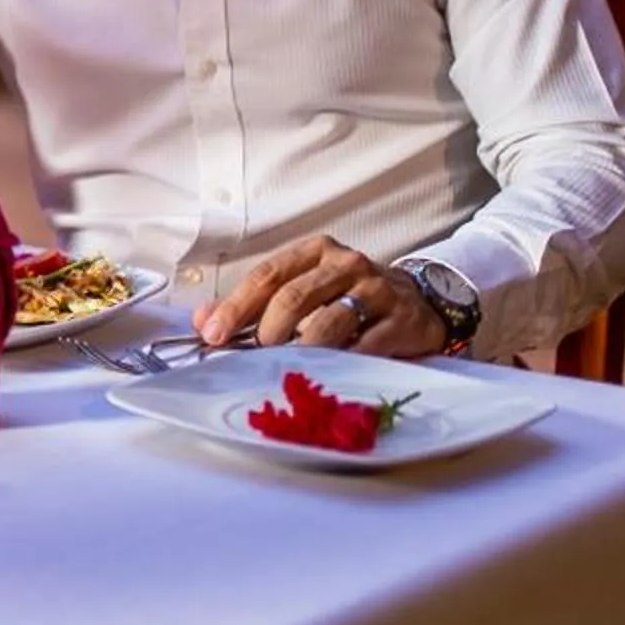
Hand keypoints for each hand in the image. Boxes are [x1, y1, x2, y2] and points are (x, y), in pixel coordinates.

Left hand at [198, 235, 446, 357]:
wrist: (421, 301)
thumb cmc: (349, 296)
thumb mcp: (304, 288)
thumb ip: (254, 304)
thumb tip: (203, 320)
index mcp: (314, 251)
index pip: (267, 275)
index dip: (236, 306)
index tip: (213, 335)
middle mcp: (345, 264)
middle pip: (293, 296)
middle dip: (265, 331)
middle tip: (251, 356)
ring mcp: (376, 290)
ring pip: (329, 320)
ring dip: (300, 348)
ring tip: (284, 365)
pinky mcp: (402, 320)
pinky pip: (366, 345)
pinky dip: (342, 362)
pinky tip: (327, 372)